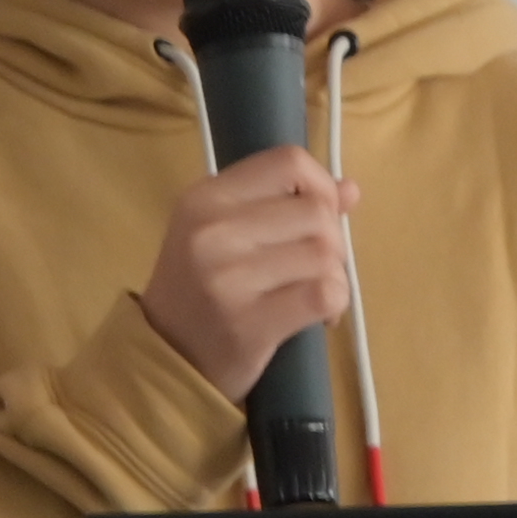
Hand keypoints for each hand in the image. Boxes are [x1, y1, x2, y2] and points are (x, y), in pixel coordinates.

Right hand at [139, 145, 357, 399]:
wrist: (166, 356)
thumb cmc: (200, 287)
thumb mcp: (226, 230)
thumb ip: (284, 203)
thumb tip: (350, 189)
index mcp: (206, 196)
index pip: (289, 161)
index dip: (321, 185)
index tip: (321, 216)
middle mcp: (213, 230)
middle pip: (315, 211)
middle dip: (333, 240)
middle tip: (315, 267)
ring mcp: (228, 277)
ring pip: (324, 254)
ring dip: (335, 275)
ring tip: (314, 292)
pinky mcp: (248, 322)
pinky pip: (323, 294)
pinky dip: (335, 303)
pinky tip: (320, 315)